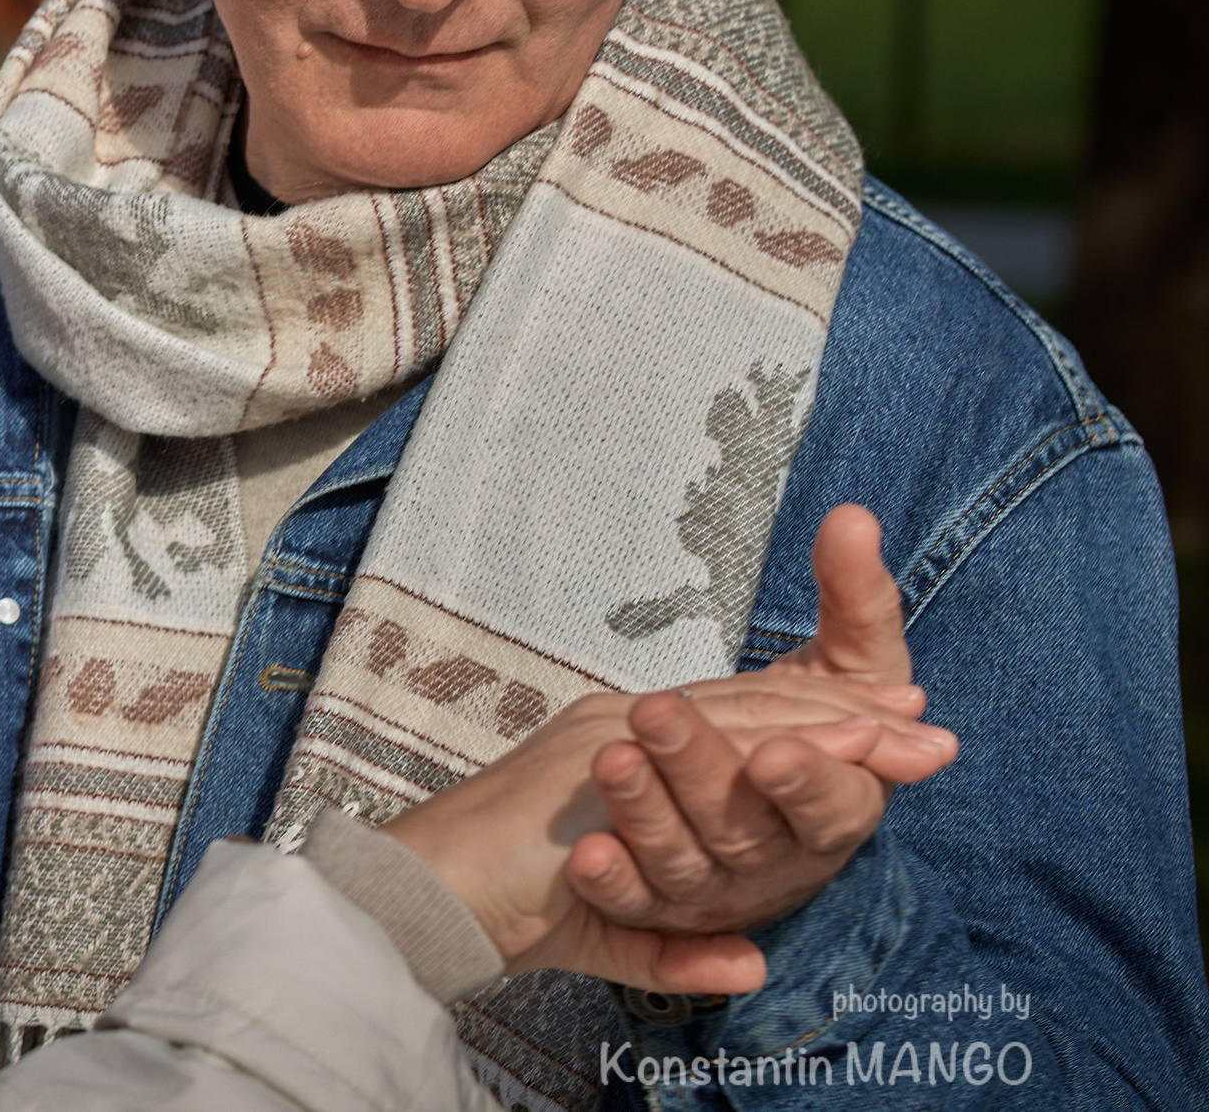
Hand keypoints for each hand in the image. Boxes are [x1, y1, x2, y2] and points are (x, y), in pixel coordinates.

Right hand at [381, 671, 948, 993]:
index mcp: (624, 755)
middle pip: (749, 711)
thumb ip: (676, 944)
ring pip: (733, 724)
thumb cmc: (510, 910)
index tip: (897, 737)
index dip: (815, 728)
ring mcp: (605, 740)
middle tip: (929, 730)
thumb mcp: (615, 931)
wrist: (428, 895)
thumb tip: (746, 962)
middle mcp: (619, 729)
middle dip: (845, 719)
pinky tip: (815, 762)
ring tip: (893, 739)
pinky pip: (690, 753)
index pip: (735, 729)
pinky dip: (763, 751)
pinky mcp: (592, 765)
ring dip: (821, 731)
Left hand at [560, 506, 948, 963]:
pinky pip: (636, 923)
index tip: (771, 751)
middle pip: (747, 831)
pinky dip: (618, 893)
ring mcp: (713, 893)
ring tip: (610, 762)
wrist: (717, 776)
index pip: (837, 803)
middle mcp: (778, 858)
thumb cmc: (800, 716)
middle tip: (654, 716)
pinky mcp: (652, 917)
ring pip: (686, 872)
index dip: (810, 780)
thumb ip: (855, 598)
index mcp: (836, 805)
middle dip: (704, 774)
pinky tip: (587, 859)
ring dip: (651, 823)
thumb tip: (852, 519)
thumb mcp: (840, 658)